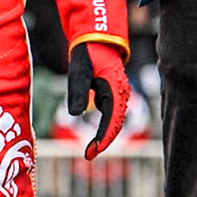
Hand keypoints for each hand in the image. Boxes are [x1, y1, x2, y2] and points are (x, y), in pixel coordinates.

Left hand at [67, 38, 130, 159]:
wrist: (96, 40)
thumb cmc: (87, 54)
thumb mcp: (79, 71)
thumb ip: (77, 90)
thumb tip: (74, 114)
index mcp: (115, 90)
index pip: (112, 121)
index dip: (103, 138)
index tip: (93, 151)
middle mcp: (121, 94)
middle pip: (116, 125)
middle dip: (103, 142)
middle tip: (88, 156)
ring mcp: (119, 95)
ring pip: (114, 121)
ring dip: (104, 136)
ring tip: (90, 151)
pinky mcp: (113, 95)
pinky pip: (111, 115)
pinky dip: (104, 127)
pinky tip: (94, 138)